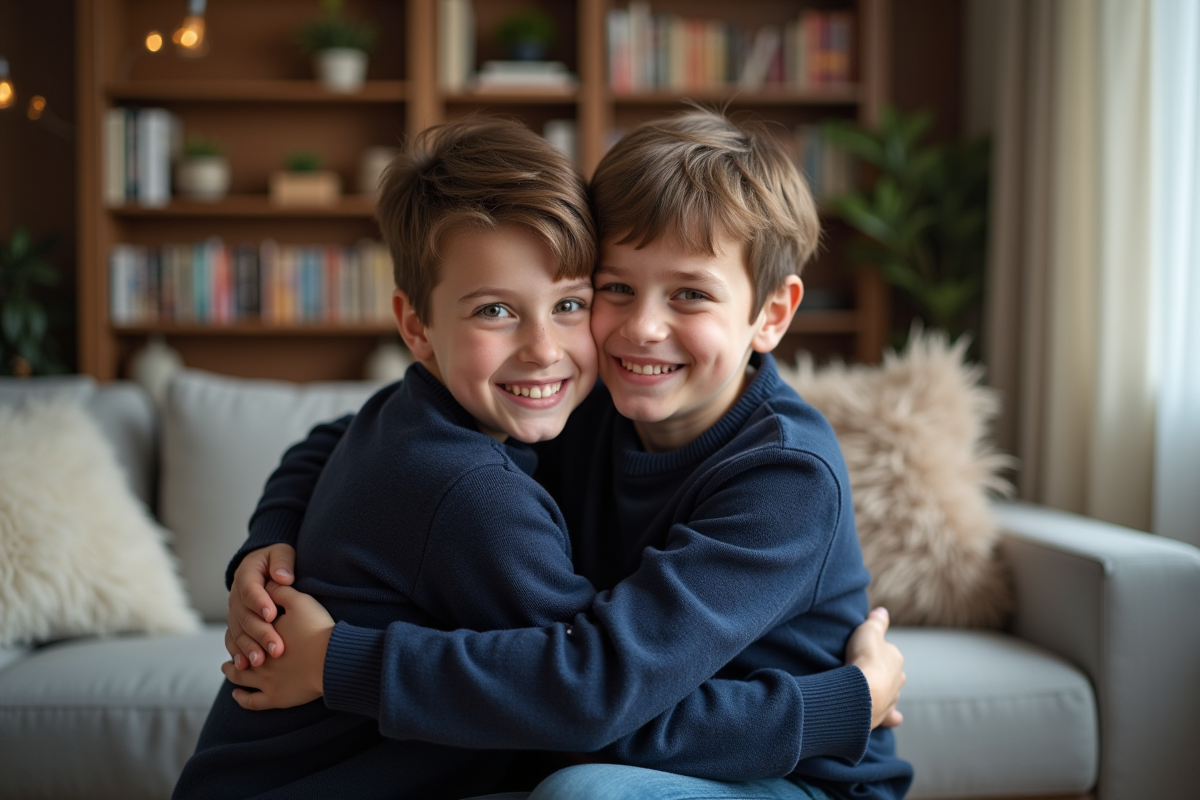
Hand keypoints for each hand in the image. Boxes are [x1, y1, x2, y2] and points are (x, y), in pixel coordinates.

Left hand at [221, 582, 334, 710]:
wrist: (333, 659)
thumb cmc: (317, 629)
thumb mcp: (300, 602)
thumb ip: (280, 591)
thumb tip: (265, 583)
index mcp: (261, 636)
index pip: (243, 630)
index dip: (241, 628)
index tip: (238, 625)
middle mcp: (258, 660)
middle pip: (238, 654)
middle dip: (234, 650)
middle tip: (229, 648)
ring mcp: (265, 682)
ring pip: (240, 678)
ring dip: (232, 673)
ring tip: (229, 669)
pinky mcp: (276, 698)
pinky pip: (252, 702)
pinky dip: (241, 698)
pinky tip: (237, 695)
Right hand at [226, 544, 295, 668]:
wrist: (264, 567)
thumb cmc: (277, 560)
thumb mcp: (282, 552)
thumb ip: (282, 561)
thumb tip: (283, 577)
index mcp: (246, 574)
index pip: (249, 589)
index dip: (259, 602)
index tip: (272, 615)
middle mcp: (236, 595)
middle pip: (244, 616)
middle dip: (260, 632)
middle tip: (276, 648)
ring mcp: (234, 612)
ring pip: (237, 631)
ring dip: (248, 647)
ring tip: (261, 661)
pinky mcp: (236, 625)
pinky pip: (232, 640)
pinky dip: (237, 653)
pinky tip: (244, 665)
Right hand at [846, 607, 905, 728]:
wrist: (861, 690)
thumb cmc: (864, 658)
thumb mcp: (868, 630)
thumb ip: (877, 621)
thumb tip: (882, 611)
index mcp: (895, 658)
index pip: (889, 653)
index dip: (876, 652)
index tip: (864, 652)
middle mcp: (898, 679)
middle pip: (891, 674)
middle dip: (882, 673)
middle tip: (864, 672)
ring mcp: (892, 698)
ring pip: (890, 694)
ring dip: (883, 692)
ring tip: (867, 691)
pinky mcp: (883, 715)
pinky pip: (890, 716)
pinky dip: (891, 717)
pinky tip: (893, 719)